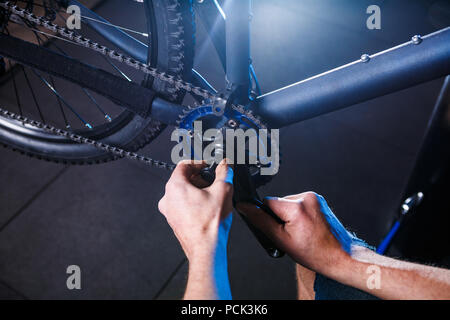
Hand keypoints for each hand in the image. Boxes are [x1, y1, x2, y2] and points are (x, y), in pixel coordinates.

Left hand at [158, 159, 233, 261]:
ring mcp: (169, 211)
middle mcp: (167, 198)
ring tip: (212, 195)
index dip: (198, 163)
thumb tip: (225, 165)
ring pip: (182, 193)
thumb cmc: (210, 224)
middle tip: (213, 181)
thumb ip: (224, 172)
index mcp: (175, 186)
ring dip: (197, 190)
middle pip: (182, 179)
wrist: (206, 248)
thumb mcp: (223, 190)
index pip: (184, 165)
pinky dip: (194, 202)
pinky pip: (182, 205)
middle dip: (199, 178)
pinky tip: (207, 208)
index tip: (207, 166)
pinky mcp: (174, 221)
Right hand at [237, 192, 352, 276]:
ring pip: (288, 203)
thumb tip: (245, 207)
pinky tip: (306, 226)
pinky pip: (298, 203)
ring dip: (289, 215)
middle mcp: (306, 198)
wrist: (337, 256)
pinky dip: (298, 213)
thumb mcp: (280, 240)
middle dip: (280, 216)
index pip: (267, 202)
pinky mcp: (318, 199)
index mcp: (296, 207)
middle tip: (291, 233)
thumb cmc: (313, 252)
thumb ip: (260, 221)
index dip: (268, 216)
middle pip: (278, 202)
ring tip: (300, 231)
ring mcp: (314, 197)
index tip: (277, 228)